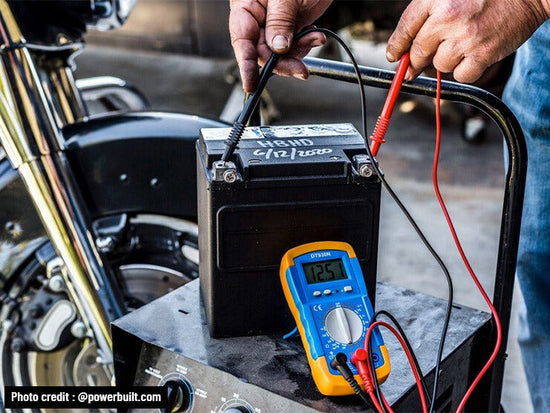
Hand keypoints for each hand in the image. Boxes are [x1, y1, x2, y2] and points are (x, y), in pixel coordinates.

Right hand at [229, 0, 331, 92]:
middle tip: (300, 69)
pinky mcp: (291, 26)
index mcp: (246, 6)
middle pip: (263, 52)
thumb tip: (276, 49)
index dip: (245, 65)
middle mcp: (258, 17)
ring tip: (313, 38)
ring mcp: (275, 23)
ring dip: (298, 53)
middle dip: (282, 62)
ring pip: (280, 53)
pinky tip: (314, 35)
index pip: (242, 41)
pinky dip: (306, 45)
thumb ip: (279, 21)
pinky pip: (294, 46)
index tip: (251, 83)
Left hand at [386, 0, 549, 82]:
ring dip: (446, 61)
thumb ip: (426, 16)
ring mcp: (465, 38)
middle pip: (418, 53)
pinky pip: (461, 76)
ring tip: (461, 44)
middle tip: (419, 63)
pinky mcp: (483, 55)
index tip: (394, 56)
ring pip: (440, 66)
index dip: (396, 47)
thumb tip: (403, 49)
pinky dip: (465, 71)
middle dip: (416, 61)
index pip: (405, 28)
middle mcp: (447, 19)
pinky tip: (474, 55)